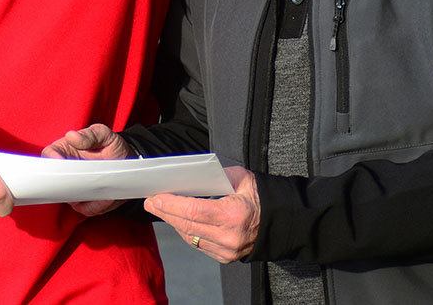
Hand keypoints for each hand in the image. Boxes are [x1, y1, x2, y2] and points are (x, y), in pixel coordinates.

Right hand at [41, 123, 129, 215]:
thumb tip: (71, 136)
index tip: (60, 162)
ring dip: (81, 195)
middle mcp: (66, 172)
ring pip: (68, 197)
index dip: (50, 159)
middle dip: (63, 182)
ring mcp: (73, 189)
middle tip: (79, 179)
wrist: (127, 163)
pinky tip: (107, 197)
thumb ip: (89, 134)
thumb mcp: (104, 135)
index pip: (49, 154)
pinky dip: (96, 205)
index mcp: (65, 151)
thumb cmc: (111, 146)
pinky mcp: (85, 203)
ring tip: (98, 187)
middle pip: (53, 180)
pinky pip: (86, 209)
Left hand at [145, 166, 260, 263]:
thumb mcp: (242, 178)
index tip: (155, 198)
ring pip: (190, 237)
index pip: (193, 211)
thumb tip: (193, 175)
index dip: (170, 205)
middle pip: (187, 225)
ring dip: (174, 223)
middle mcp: (229, 237)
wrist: (281, 223)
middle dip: (166, 213)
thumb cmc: (261, 197)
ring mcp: (227, 250)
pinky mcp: (226, 257)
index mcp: (233, 215)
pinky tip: (179, 222)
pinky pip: (199, 245)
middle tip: (151, 202)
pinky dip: (187, 232)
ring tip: (161, 210)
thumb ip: (218, 176)